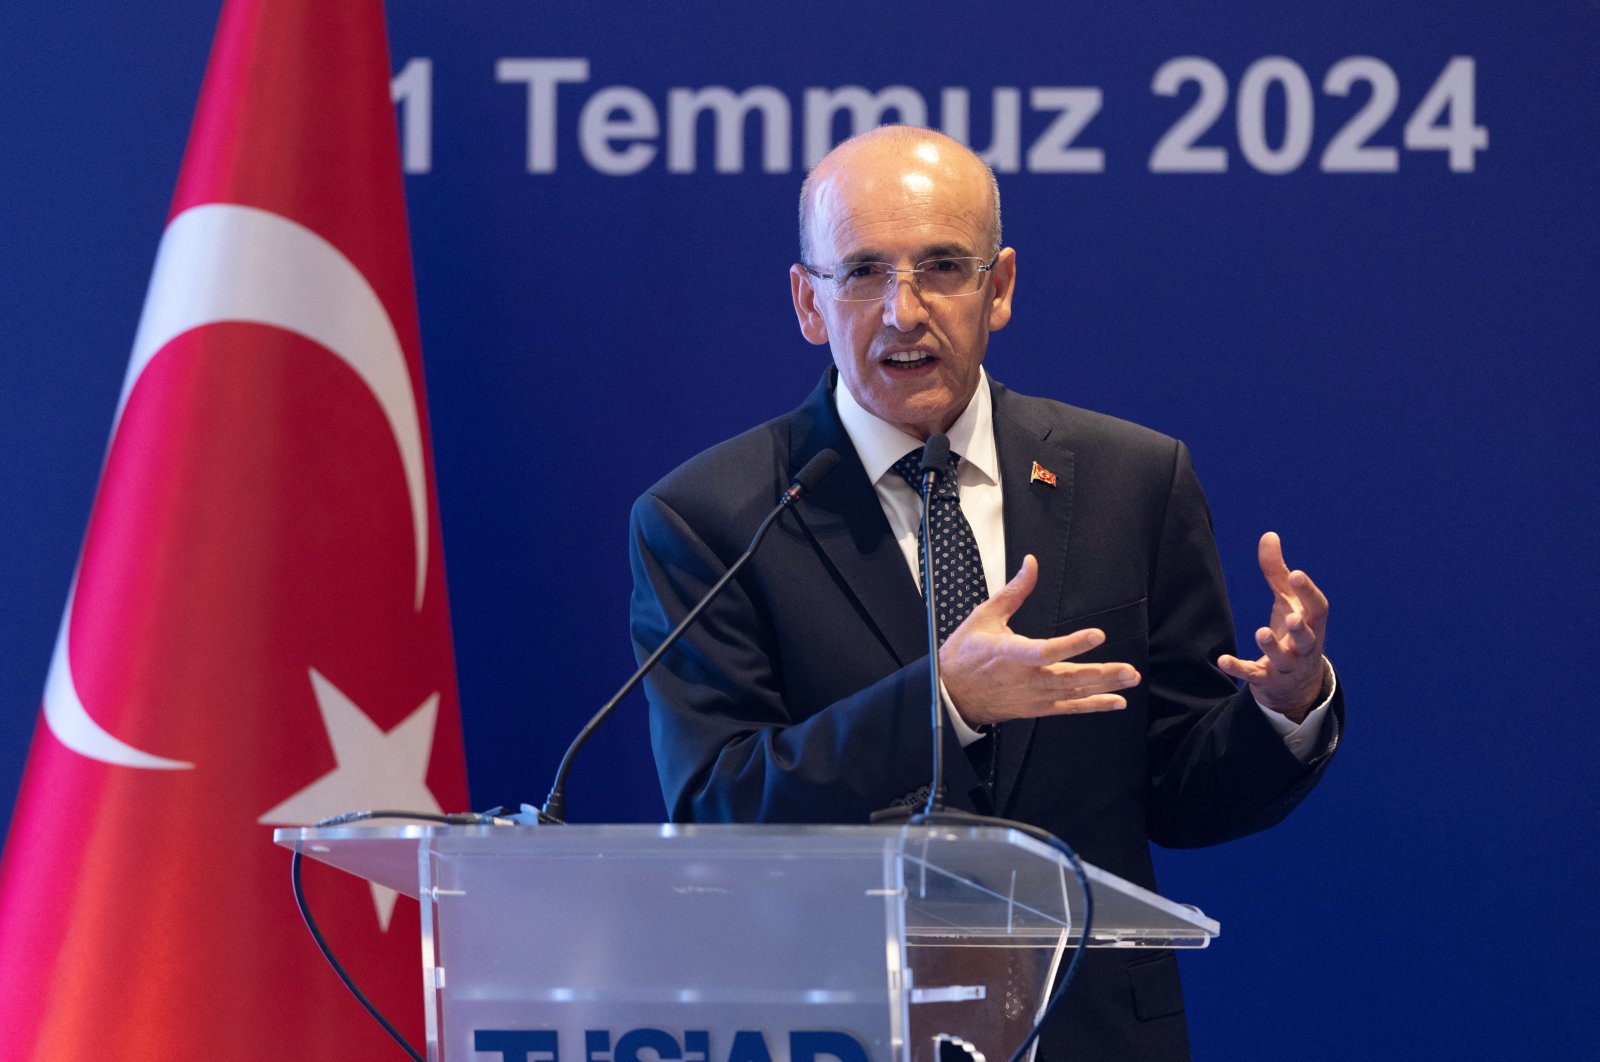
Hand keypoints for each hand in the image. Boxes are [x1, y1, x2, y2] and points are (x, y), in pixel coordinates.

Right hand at [940, 555, 1139, 726]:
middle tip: (1129, 670)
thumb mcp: (985, 616)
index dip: (1072, 644)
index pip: (1046, 650)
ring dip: (1104, 687)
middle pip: (1068, 677)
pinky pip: (1069, 708)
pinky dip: (1093, 705)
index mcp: (1011, 654)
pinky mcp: (1036, 708)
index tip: (1097, 635)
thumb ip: (1014, 592)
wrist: (950, 694)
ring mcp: (1032, 696)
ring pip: (1073, 693)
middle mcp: (1025, 678)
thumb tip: (1031, 564)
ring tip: (1129, 679)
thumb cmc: (965, 654)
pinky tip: (1116, 702)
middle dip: (1102, 674)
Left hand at [1217, 531, 1329, 722]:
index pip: (1318, 608)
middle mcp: (1305, 647)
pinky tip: (1222, 660)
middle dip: (1301, 628)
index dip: (1308, 592)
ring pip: (1283, 659)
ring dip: (1272, 646)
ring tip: (1261, 632)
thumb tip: (1269, 535)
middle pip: (1308, 638)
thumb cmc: (1293, 632)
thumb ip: (1277, 571)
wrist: (1296, 686)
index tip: (1296, 574)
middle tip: (1292, 615)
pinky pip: (1254, 675)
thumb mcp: (1288, 602)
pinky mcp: (1267, 680)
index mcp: (1312, 624)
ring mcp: (1287, 666)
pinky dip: (1239, 668)